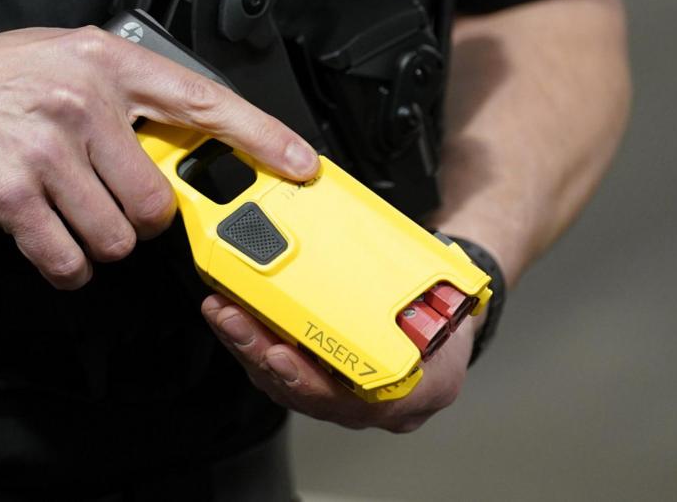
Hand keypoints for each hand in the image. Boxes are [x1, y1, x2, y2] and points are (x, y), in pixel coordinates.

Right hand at [0, 26, 318, 288]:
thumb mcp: (60, 62)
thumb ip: (119, 95)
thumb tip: (176, 141)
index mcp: (104, 64)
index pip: (203, 102)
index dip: (261, 138)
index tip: (299, 166)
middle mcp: (84, 103)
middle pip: (157, 201)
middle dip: (136, 217)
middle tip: (101, 199)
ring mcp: (50, 150)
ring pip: (117, 238)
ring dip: (95, 241)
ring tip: (61, 213)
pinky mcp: (16, 196)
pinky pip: (70, 261)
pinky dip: (64, 265)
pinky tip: (44, 240)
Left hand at [200, 293, 476, 431]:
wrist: (449, 314)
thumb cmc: (448, 315)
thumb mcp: (454, 310)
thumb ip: (429, 304)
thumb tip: (401, 272)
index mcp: (406, 394)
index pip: (349, 400)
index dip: (307, 380)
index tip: (280, 353)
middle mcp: (367, 404)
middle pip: (301, 389)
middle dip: (257, 352)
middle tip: (232, 319)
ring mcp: (338, 393)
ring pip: (280, 379)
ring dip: (245, 343)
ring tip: (222, 309)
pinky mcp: (315, 374)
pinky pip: (276, 365)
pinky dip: (251, 339)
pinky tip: (232, 312)